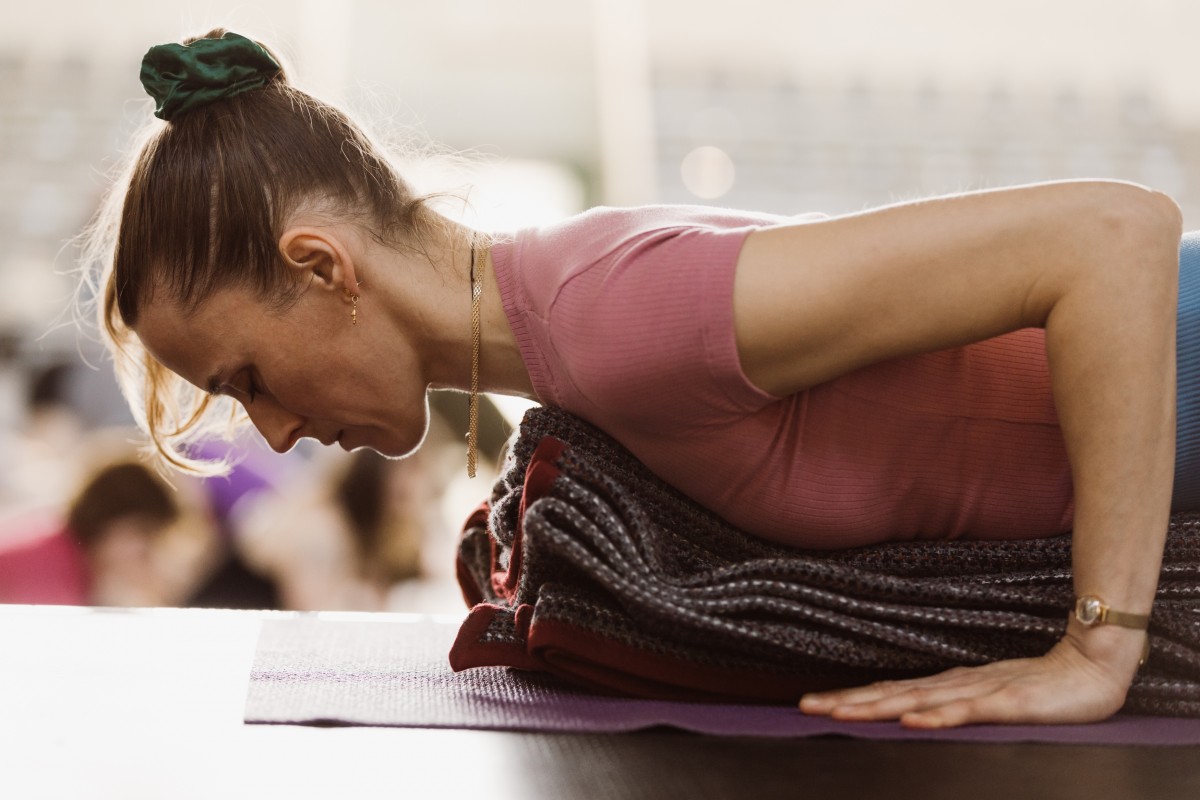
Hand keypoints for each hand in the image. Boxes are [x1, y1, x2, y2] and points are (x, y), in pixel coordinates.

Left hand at [798, 629, 1143, 727]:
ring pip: (917, 700)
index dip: (848, 698)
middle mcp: (953, 684)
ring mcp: (979, 691)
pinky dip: (937, 716)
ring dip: (877, 707)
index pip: (887, 691)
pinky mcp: (1007, 703)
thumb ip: (946, 704)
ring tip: (841, 714)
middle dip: (847, 702)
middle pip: (890, 694)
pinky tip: (912, 722)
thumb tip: (903, 712)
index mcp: (945, 684)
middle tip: (805, 707)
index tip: (809, 704)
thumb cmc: (1037, 687)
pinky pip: (967, 711)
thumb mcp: (981, 698)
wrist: (1091, 668)